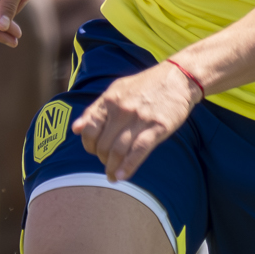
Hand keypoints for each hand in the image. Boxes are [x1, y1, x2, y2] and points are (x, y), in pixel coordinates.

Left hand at [74, 62, 200, 181]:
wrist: (178, 78)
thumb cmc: (145, 86)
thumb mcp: (116, 90)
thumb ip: (96, 110)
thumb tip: (76, 129)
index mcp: (109, 100)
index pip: (89, 128)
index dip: (88, 144)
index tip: (93, 151)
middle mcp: (121, 110)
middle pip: (103, 143)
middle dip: (102, 158)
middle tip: (107, 163)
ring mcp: (139, 119)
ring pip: (118, 150)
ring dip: (112, 167)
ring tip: (112, 176)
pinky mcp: (158, 127)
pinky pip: (139, 151)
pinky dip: (128, 166)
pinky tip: (122, 176)